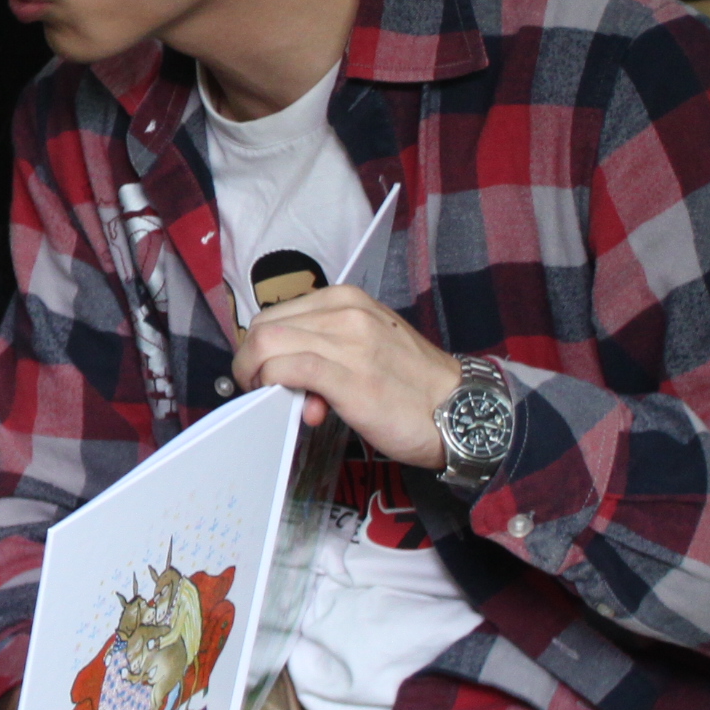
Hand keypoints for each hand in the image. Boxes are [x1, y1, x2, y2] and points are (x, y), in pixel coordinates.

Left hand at [229, 285, 464, 467]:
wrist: (460, 409)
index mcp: (347, 299)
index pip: (277, 312)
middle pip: (265, 326)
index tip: (260, 369)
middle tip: (256, 387)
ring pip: (269, 344)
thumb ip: (327, 350)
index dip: (258, 344)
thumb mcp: (369, 345)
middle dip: (248, 359)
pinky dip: (274, 385)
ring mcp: (349, 343)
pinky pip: (289, 370)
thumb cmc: (414, 383)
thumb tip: (288, 372)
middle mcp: (346, 312)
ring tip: (269, 396)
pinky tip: (292, 403)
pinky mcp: (351, 378)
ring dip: (255, 375)